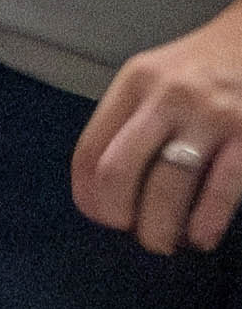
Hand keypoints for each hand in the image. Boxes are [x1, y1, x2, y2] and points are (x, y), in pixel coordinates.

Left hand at [76, 0, 241, 253]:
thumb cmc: (208, 66)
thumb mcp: (158, 76)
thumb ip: (130, 121)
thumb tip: (107, 194)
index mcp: (136, 82)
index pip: (89, 152)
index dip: (89, 198)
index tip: (102, 216)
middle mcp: (169, 96)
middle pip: (117, 174)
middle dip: (118, 217)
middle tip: (133, 231)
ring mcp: (213, 115)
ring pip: (167, 189)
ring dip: (160, 229)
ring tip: (165, 242)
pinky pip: (220, 191)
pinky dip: (205, 224)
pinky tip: (201, 237)